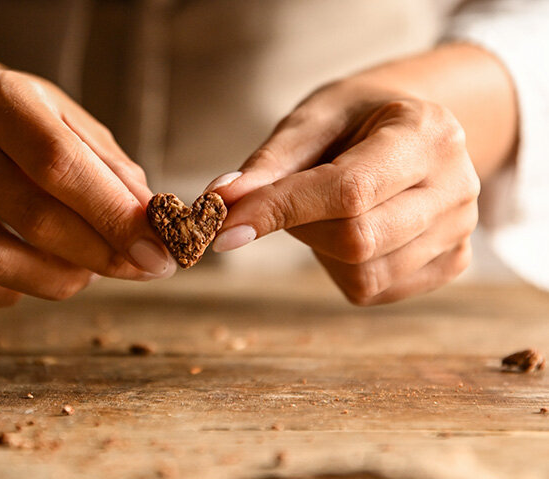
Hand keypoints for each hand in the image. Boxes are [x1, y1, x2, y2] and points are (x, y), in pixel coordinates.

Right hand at [0, 70, 174, 305]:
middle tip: (141, 269)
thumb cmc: (29, 125)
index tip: (158, 253)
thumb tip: (151, 230)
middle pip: (32, 217)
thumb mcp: (74, 125)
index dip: (113, 216)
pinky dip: (9, 293)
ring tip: (88, 271)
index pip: (59, 165)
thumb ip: (113, 173)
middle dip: (100, 255)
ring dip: (59, 280)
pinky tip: (35, 275)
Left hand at [207, 79, 479, 304]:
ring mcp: (460, 230)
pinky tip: (351, 228)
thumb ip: (268, 164)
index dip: (281, 210)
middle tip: (288, 200)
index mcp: (427, 134)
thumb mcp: (312, 120)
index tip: (224, 225)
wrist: (413, 128)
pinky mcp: (452, 263)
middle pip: (357, 239)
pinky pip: (376, 288)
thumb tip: (221, 202)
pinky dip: (343, 266)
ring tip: (327, 209)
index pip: (349, 190)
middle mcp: (458, 186)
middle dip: (302, 227)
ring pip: (364, 272)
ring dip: (321, 247)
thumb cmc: (357, 120)